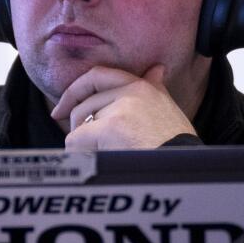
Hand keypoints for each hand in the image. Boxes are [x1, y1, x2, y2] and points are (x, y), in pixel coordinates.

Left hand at [50, 64, 195, 149]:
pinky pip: (75, 140)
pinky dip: (79, 155)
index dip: (76, 90)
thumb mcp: (169, 112)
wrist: (180, 173)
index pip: (99, 75)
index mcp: (144, 87)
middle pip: (84, 104)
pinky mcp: (110, 127)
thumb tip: (156, 69)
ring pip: (78, 123)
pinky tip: (95, 163)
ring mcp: (120, 108)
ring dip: (82, 145)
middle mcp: (132, 91)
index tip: (63, 108)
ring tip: (101, 157)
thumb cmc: (175, 150)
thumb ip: (156, 89)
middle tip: (84, 148)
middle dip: (77, 127)